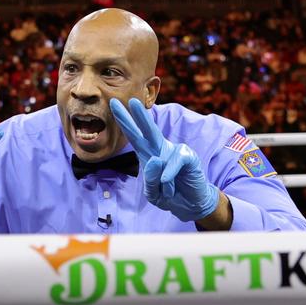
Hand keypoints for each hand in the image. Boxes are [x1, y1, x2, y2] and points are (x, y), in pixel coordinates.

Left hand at [109, 97, 219, 222]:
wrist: (191, 204)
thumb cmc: (170, 195)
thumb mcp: (153, 194)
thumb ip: (149, 180)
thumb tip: (155, 160)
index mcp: (148, 154)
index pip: (133, 135)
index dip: (124, 120)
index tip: (113, 103)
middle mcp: (160, 149)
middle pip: (148, 130)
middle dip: (139, 115)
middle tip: (129, 100)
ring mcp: (175, 151)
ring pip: (162, 151)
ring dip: (158, 168)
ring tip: (164, 186)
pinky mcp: (188, 156)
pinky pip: (175, 161)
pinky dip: (170, 175)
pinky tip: (169, 185)